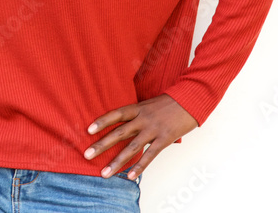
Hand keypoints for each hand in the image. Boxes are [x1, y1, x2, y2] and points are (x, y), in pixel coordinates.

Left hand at [83, 93, 197, 179]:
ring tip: (104, 173)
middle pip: (119, 133)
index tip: (87, 130)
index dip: (101, 121)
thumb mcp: (148, 104)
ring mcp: (153, 130)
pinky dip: (139, 167)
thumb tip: (123, 124)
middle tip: (86, 155)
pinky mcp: (164, 139)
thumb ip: (136, 114)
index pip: (115, 114)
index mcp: (137, 108)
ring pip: (131, 148)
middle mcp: (143, 119)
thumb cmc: (168, 103)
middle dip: (101, 145)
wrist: (191, 100)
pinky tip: (130, 176)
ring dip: (116, 162)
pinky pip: (150, 156)